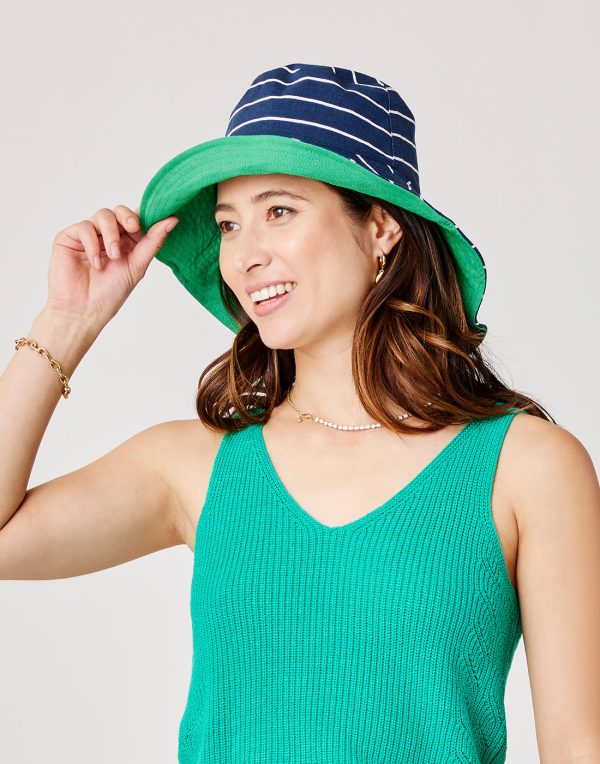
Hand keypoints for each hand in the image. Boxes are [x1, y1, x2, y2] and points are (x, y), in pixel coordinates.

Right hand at [45, 204, 178, 329]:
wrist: (84, 310)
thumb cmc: (110, 293)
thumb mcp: (137, 265)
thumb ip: (153, 241)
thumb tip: (173, 220)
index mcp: (126, 242)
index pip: (135, 218)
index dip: (144, 215)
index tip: (154, 218)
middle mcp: (107, 236)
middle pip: (119, 211)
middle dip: (128, 218)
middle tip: (133, 228)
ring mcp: (88, 235)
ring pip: (103, 214)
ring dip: (111, 234)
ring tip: (113, 256)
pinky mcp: (69, 237)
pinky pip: (85, 227)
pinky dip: (92, 243)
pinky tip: (96, 263)